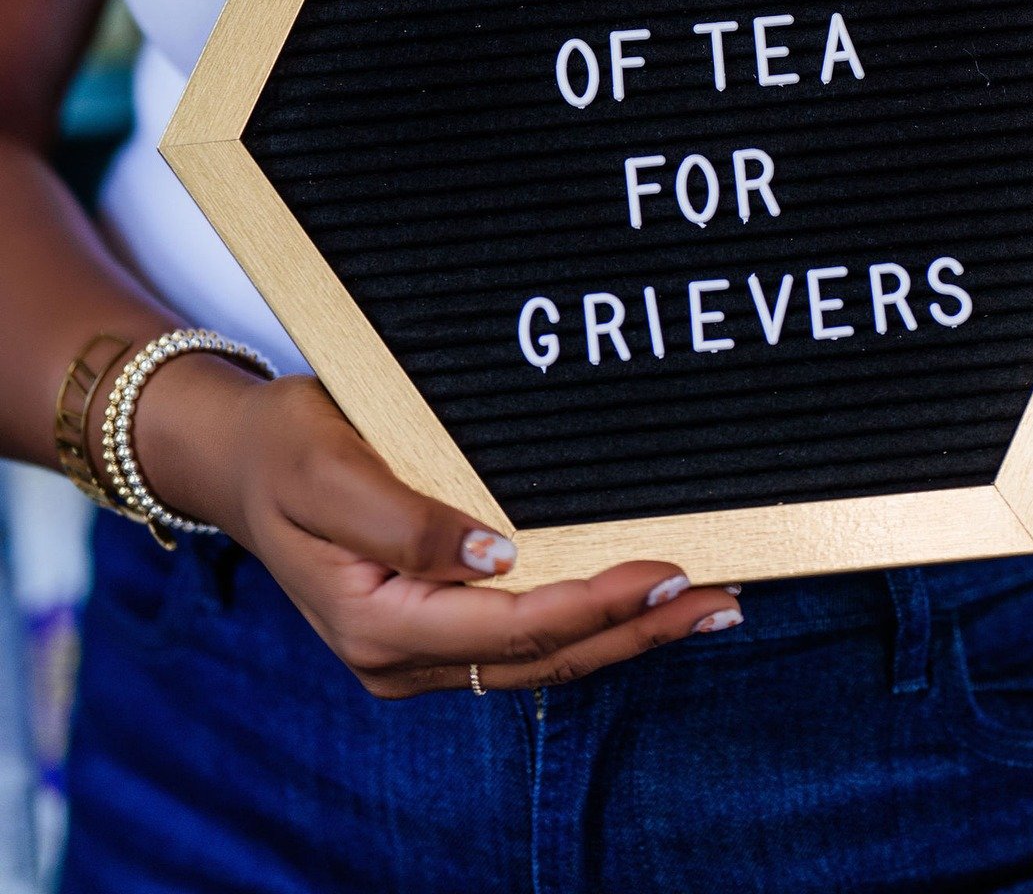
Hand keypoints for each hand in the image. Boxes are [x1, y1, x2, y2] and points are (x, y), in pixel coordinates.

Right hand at [125, 362, 739, 695]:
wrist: (238, 459)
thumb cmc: (283, 450)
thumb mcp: (329, 469)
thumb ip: (407, 519)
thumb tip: (496, 552)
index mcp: (377, 624)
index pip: (512, 627)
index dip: (596, 604)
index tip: (667, 572)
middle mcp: (402, 654)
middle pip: (542, 656)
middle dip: (636, 631)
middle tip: (720, 601)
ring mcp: (418, 647)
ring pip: (541, 655)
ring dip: (624, 633)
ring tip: (705, 606)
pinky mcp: (433, 622)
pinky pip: (523, 635)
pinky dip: (587, 620)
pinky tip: (637, 602)